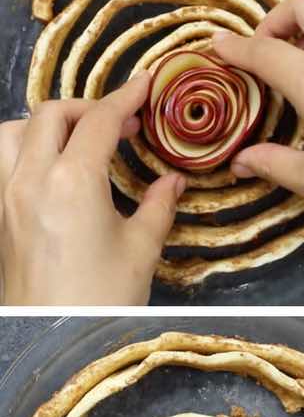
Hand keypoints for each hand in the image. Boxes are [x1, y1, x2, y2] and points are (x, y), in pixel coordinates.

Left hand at [0, 73, 184, 304]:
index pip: (101, 121)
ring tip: (81, 137)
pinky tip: (50, 165)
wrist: (54, 333)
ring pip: (16, 130)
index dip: (127, 97)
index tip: (146, 83)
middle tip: (125, 121)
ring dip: (49, 122)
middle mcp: (32, 179)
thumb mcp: (142, 249)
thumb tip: (173, 180)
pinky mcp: (0, 214)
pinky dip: (26, 146)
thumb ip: (158, 206)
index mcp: (73, 182)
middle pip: (53, 114)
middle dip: (91, 107)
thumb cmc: (101, 297)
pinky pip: (3, 160)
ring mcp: (7, 195)